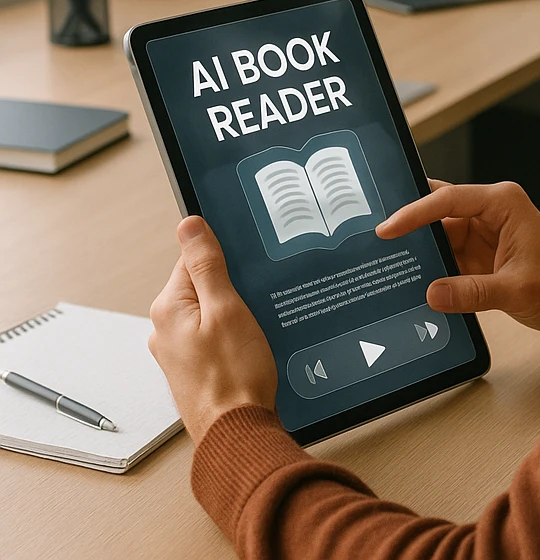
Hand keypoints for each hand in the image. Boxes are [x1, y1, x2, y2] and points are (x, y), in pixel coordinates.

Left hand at [149, 215, 277, 443]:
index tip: (246, 269)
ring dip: (235, 314)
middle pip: (203, 285)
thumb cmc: (234, 376)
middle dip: (233, 288)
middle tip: (254, 302)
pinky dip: (233, 334)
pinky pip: (214, 334)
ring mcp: (178, 351)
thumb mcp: (227, 309)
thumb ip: (207, 264)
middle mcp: (165, 329)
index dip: (226, 260)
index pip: (193, 259)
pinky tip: (251, 346)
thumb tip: (189, 225)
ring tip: (255, 329)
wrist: (237, 433)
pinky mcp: (194, 367)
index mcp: (168, 308)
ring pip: (211, 311)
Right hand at [376, 180, 539, 335]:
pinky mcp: (477, 251)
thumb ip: (473, 291)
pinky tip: (407, 274)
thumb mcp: (516, 290)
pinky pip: (445, 252)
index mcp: (503, 203)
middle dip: (410, 222)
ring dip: (418, 246)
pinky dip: (428, 263)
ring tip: (385, 259)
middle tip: (376, 236)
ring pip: (438, 231)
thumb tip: (432, 293)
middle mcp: (490, 210)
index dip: (416, 211)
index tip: (389, 227)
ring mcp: (482, 230)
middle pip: (439, 209)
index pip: (450, 199)